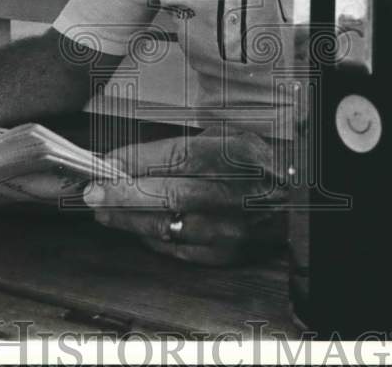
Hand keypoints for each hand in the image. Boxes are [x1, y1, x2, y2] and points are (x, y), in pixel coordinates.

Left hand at [83, 127, 287, 265]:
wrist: (299, 202)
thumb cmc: (262, 165)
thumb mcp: (230, 139)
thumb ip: (185, 149)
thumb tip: (133, 160)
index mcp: (236, 153)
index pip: (174, 156)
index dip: (134, 161)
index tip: (105, 163)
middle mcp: (235, 192)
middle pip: (166, 193)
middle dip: (121, 194)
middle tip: (93, 192)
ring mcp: (232, 227)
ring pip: (168, 226)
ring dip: (129, 220)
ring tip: (106, 212)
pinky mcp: (229, 253)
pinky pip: (181, 250)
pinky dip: (154, 240)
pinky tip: (138, 231)